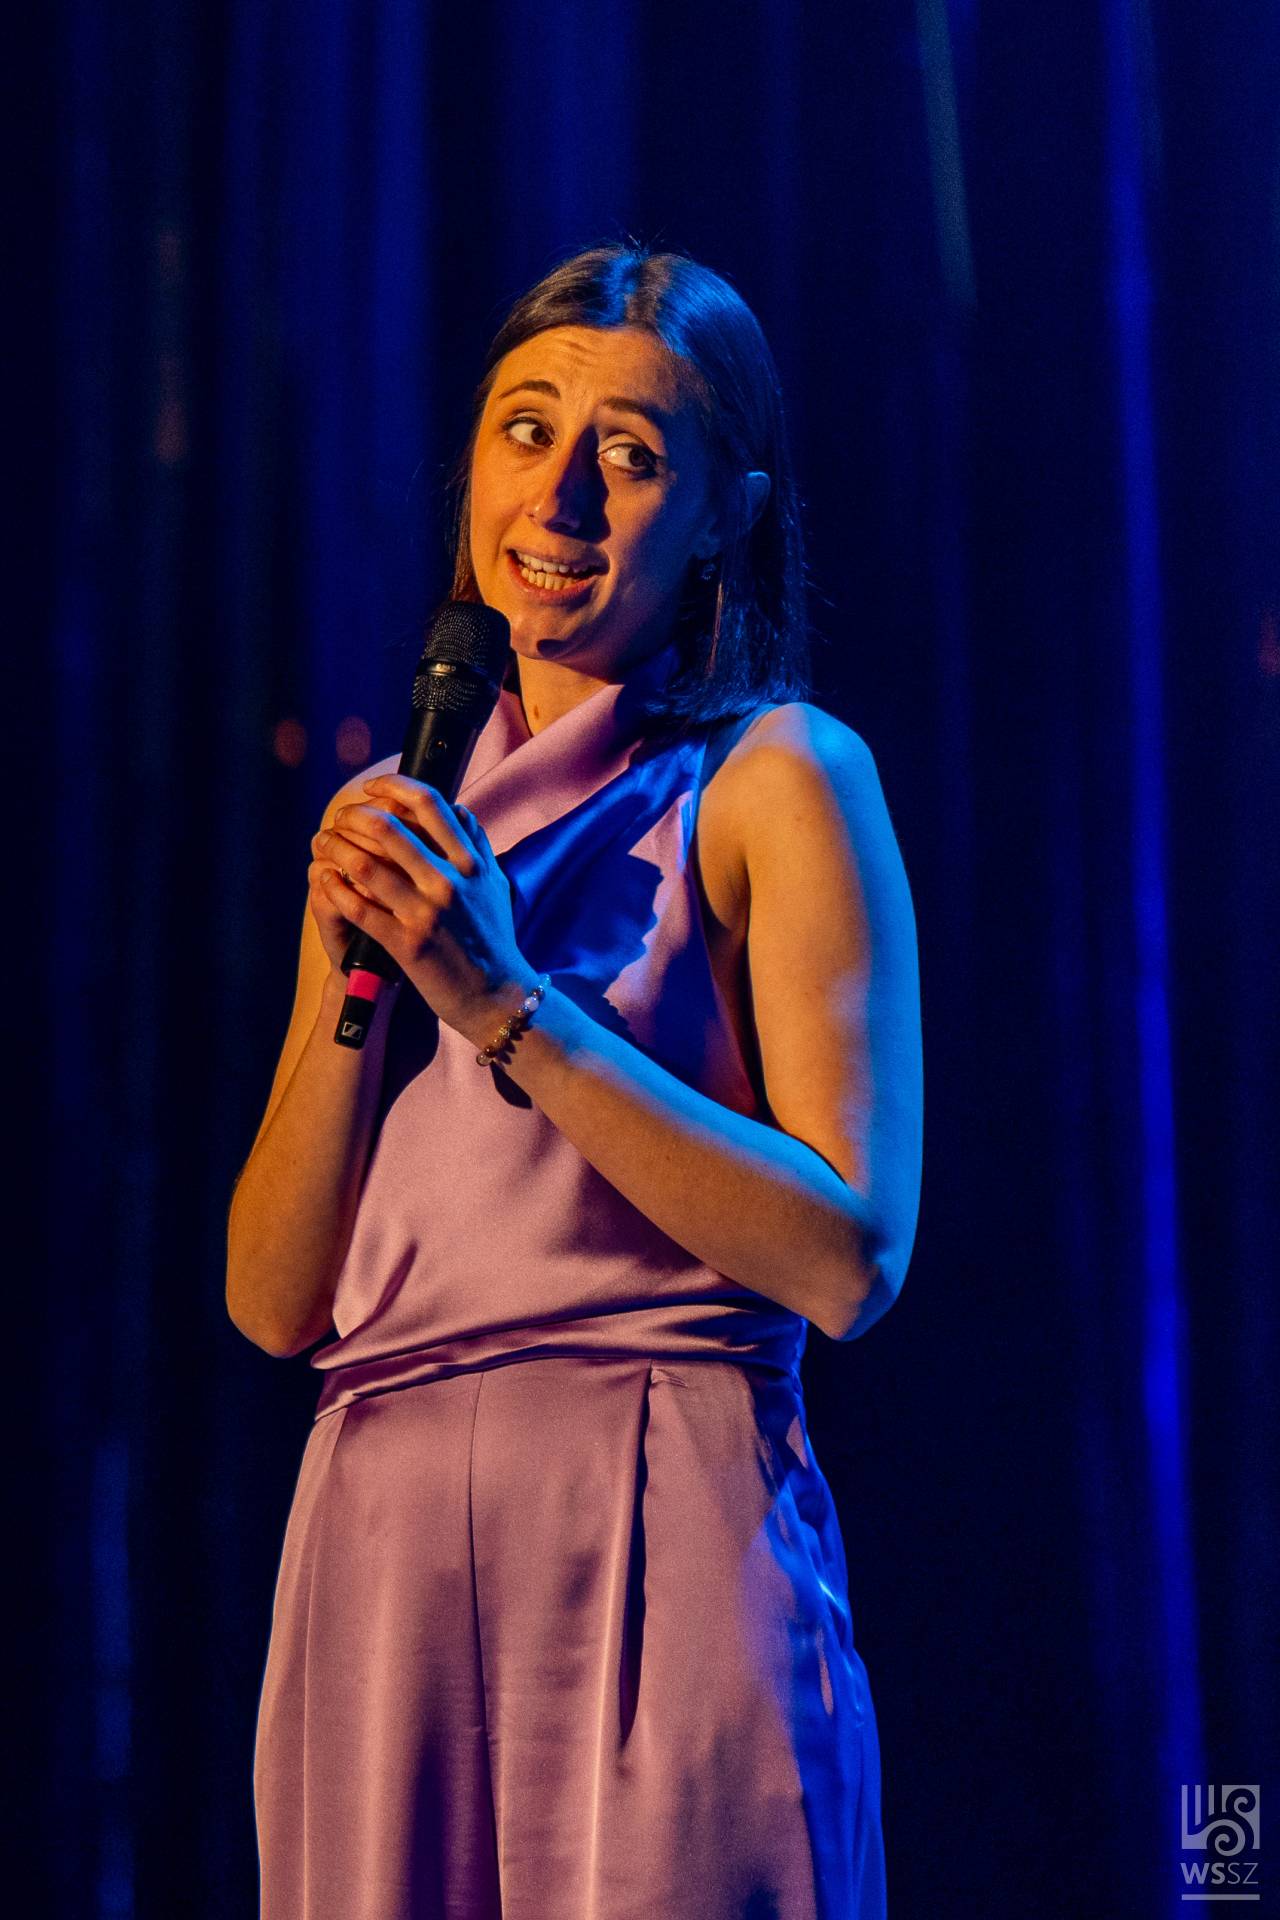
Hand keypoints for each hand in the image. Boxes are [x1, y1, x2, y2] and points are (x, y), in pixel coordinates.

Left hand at [310, 774, 533, 1042]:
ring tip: (323, 843)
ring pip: (364, 864)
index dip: (392, 785)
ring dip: (334, 848)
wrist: (497, 995)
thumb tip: (457, 808)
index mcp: (470, 862)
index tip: (371, 788)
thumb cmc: (492, 939)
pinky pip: (358, 907)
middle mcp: (449, 881)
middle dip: (352, 815)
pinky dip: (334, 888)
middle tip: (340, 818)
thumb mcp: (493, 885)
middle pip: (387, 826)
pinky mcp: (405, 943)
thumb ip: (476, 844)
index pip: (429, 802)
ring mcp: (425, 912)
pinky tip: (324, 880)